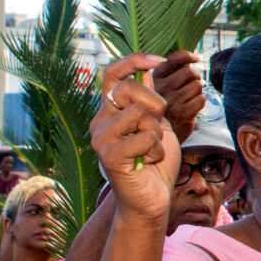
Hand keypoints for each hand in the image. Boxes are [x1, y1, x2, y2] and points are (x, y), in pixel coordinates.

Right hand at [89, 55, 180, 223]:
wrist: (151, 200)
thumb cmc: (156, 164)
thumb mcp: (159, 125)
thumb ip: (151, 101)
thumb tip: (149, 70)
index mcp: (110, 110)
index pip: (113, 73)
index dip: (135, 60)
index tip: (161, 60)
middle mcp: (99, 121)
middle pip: (130, 88)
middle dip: (156, 104)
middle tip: (158, 128)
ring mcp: (100, 138)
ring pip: (139, 112)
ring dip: (157, 131)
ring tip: (152, 149)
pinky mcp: (108, 156)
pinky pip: (144, 137)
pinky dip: (156, 150)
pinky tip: (149, 162)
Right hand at [154, 51, 205, 141]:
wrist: (158, 137)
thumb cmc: (160, 109)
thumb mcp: (156, 89)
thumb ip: (170, 73)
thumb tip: (190, 58)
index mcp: (153, 80)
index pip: (172, 59)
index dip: (186, 55)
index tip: (194, 58)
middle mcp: (161, 89)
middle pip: (189, 72)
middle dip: (195, 76)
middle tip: (192, 82)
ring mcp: (173, 101)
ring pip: (197, 86)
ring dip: (197, 90)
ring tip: (188, 97)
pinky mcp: (184, 114)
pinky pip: (201, 100)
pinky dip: (199, 102)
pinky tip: (191, 107)